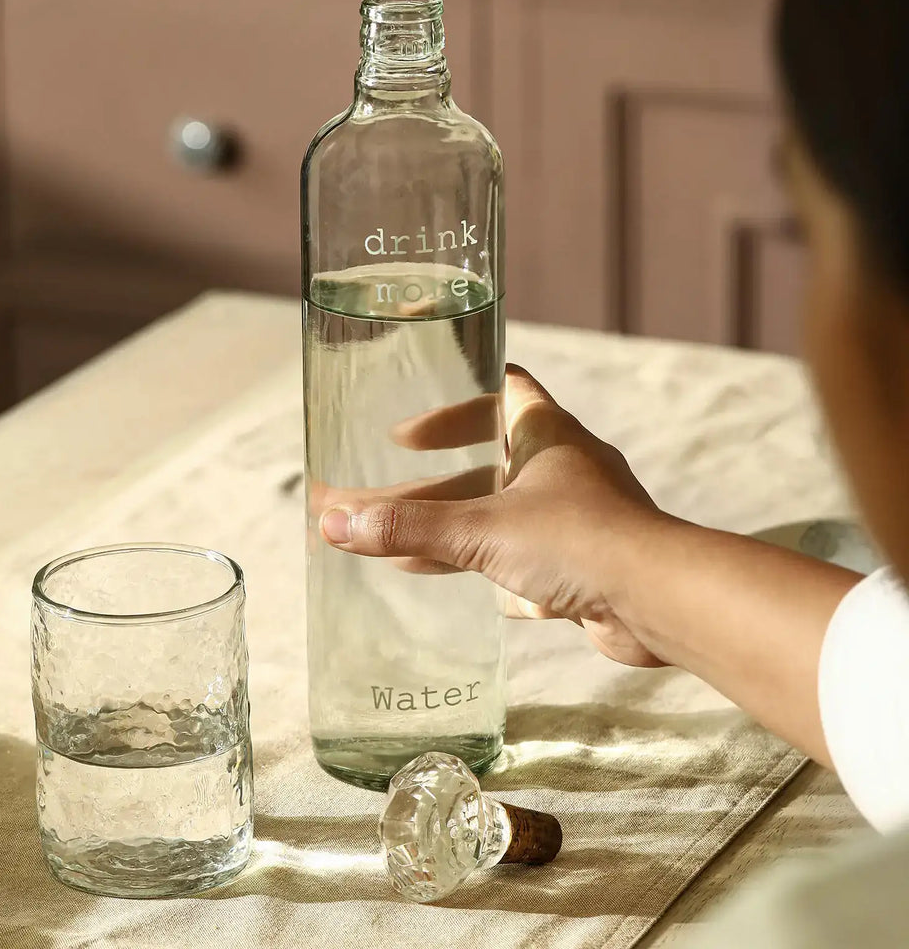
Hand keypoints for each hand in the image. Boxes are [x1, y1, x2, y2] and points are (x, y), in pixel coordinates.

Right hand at [319, 365, 673, 666]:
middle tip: (381, 502)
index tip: (405, 434)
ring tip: (398, 551)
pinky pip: (524, 562)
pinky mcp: (584, 567)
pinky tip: (458, 591)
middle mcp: (563, 469)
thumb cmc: (579, 539)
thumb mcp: (482, 529)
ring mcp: (577, 519)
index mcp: (545, 433)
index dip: (450, 406)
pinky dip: (487, 571)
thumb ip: (409, 527)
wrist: (661, 602)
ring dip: (452, 532)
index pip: (498, 391)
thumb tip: (332, 522)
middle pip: (486, 465)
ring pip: (500, 517)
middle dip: (432, 487)